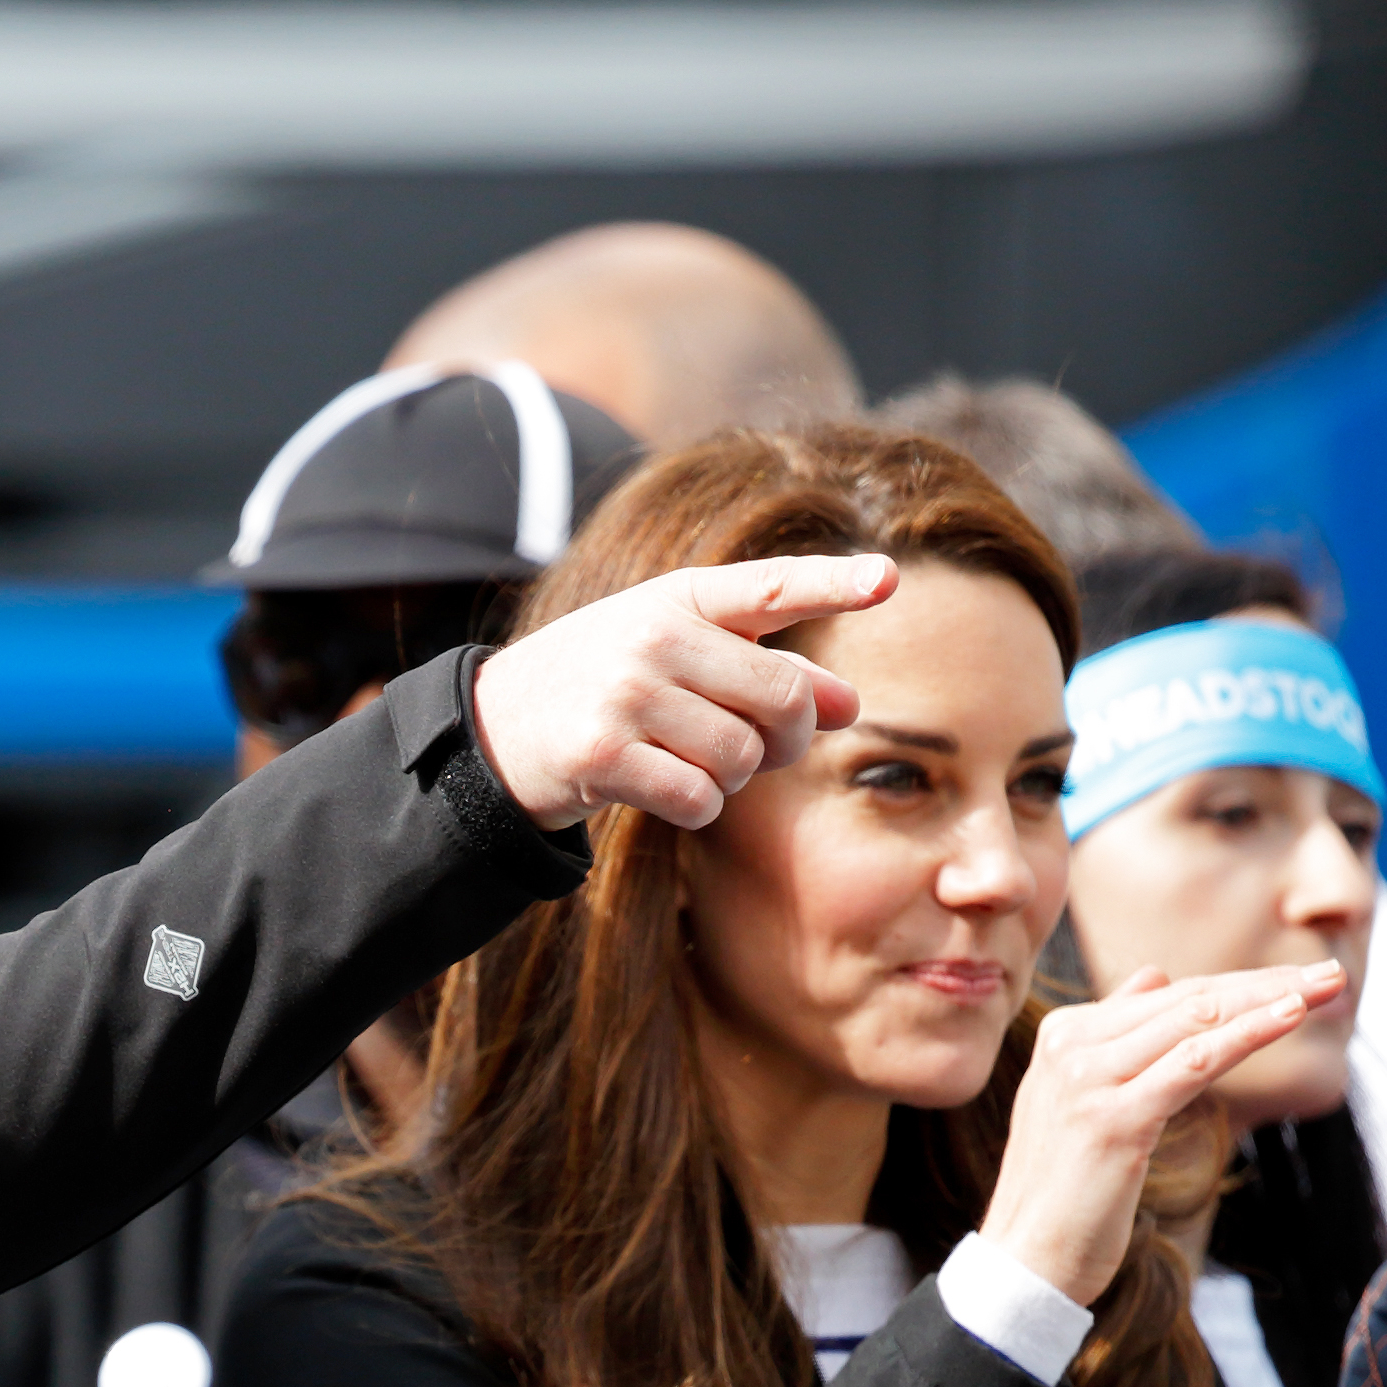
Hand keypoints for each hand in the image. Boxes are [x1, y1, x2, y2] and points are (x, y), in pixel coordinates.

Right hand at [466, 553, 895, 829]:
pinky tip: (666, 792)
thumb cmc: (606, 685)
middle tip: (764, 751)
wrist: (496, 728)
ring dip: (732, 779)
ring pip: (742, 758)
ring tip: (692, 764)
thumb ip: (766, 672)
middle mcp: (653, 636)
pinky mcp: (601, 756)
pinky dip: (697, 807)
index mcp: (679, 598)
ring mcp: (624, 694)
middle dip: (787, 739)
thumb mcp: (680, 658)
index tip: (889, 579)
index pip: (771, 587)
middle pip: (782, 699)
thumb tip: (849, 706)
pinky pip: (698, 798)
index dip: (834, 583)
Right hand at [978, 961, 1346, 1308]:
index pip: (1168, 996)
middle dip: (1265, 982)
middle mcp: (1070, 1046)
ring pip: (1195, 1021)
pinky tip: (1290, 1017)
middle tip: (1329, 972)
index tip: (1295, 980)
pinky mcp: (1114, 1118)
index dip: (1238, 984)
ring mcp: (1088, 1079)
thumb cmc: (1062, 1189)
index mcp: (1063, 1035)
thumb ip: (1113, 1034)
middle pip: (1187, 1000)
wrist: (1025, 1258)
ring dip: (1270, 998)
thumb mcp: (1079, 1098)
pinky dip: (1248, 1035)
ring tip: (1328, 986)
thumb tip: (1153, 974)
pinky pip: (1195, 1063)